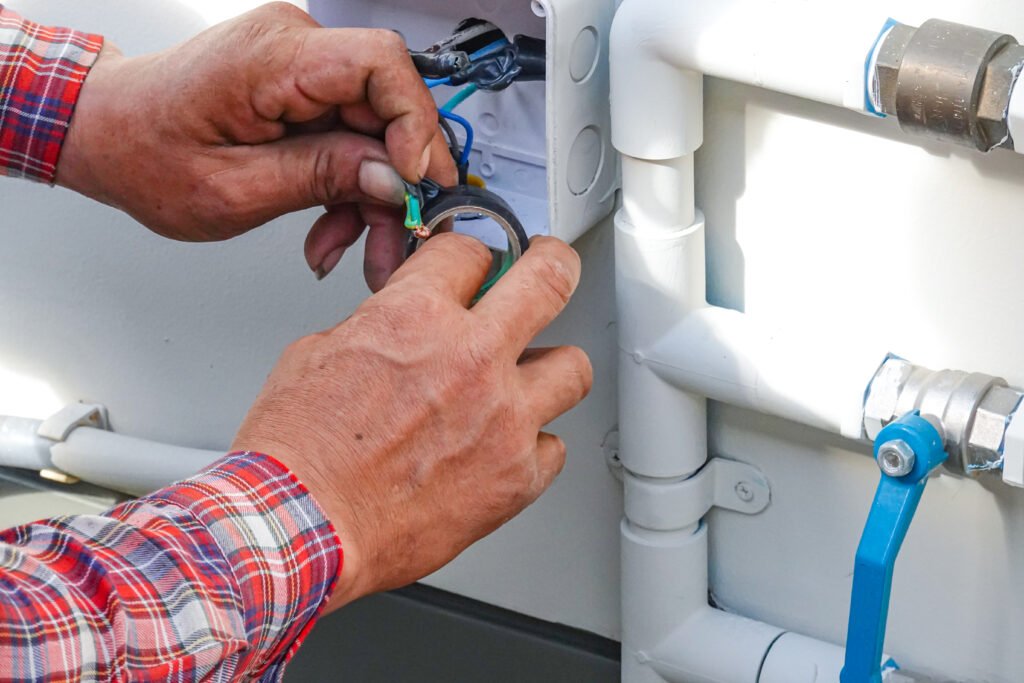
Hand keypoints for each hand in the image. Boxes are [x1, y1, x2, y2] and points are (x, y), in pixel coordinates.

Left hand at [56, 2, 455, 289]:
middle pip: (387, 107)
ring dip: (373, 195)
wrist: (108, 134)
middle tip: (399, 236)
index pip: (380, 62)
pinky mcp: (301, 93)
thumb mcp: (235, 189)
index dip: (414, 122)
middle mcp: (292, 49)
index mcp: (271, 58)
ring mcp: (299, 69)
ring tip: (356, 248)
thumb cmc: (147, 154)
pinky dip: (349, 187)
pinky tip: (332, 229)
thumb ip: (320, 178)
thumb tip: (391, 177)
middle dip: (398, 180)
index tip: (416, 179)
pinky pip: (350, 137)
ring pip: (375, 132)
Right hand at [231, 235, 591, 609]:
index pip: (470, 251)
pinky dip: (532, 445)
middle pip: (550, 280)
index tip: (474, 267)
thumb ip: (378, 328)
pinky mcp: (515, 478)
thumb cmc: (298, 452)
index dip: (468, 257)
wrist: (301, 529)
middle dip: (553, 263)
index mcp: (417, 316)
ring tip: (530, 377)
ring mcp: (504, 419)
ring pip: (573, 368)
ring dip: (550, 368)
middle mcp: (472, 359)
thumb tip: (399, 328)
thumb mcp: (318, 354)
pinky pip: (553, 447)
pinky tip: (506, 448)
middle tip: (552, 266)